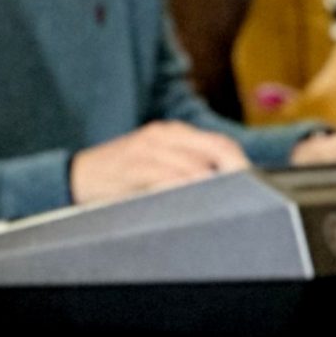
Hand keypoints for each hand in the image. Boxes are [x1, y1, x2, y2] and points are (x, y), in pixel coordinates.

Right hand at [68, 120, 248, 204]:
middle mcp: (162, 135)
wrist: (76, 176)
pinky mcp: (132, 166)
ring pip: (195, 165)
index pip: (221, 144)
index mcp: (173, 133)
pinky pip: (167, 176)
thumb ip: (188, 167)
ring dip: (213, 186)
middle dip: (236, 175)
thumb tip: (229, 187)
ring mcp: (147, 149)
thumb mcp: (157, 162)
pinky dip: (184, 188)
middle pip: (216, 150)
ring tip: (226, 204)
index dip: (242, 165)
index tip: (258, 189)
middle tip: (251, 199)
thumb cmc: (122, 176)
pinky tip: (192, 200)